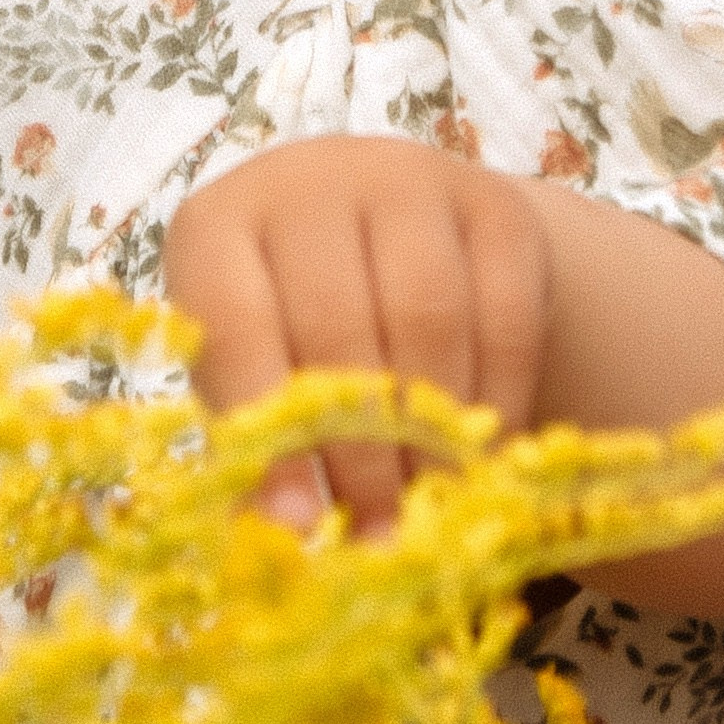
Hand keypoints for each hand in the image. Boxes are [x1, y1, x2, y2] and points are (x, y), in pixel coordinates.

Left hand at [162, 134, 550, 536]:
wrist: (389, 236)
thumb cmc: (289, 324)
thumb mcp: (249, 374)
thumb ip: (256, 448)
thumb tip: (280, 544)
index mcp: (218, 225)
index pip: (235, 321)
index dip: (266, 427)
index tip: (297, 527)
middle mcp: (309, 182)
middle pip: (337, 319)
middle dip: (361, 447)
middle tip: (379, 536)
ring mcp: (409, 179)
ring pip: (427, 313)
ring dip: (432, 427)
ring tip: (431, 507)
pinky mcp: (494, 204)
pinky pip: (505, 312)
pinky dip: (497, 399)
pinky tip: (482, 457)